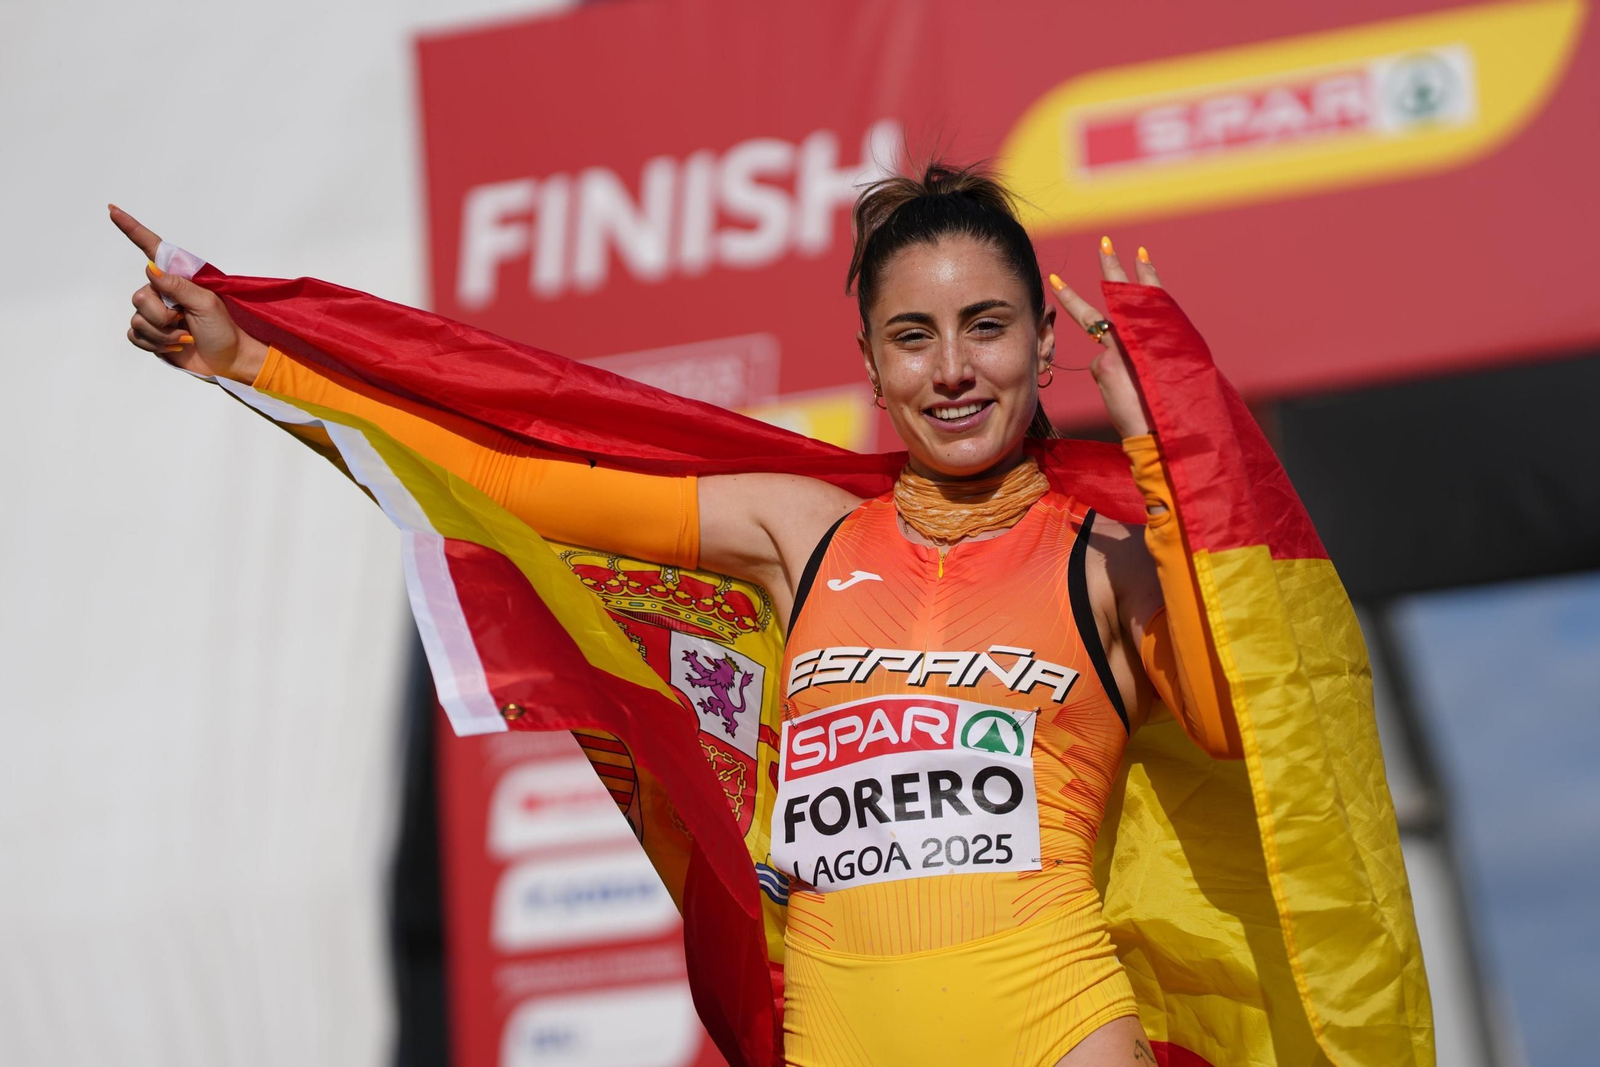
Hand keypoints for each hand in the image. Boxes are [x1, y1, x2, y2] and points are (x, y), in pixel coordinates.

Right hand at [110, 206, 267, 382]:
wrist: (229, 360)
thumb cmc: (224, 328)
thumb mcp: (207, 304)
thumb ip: (179, 286)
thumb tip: (151, 269)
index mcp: (178, 279)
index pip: (152, 250)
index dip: (132, 230)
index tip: (113, 211)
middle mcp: (163, 292)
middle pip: (140, 297)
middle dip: (163, 316)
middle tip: (187, 321)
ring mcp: (156, 314)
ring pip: (138, 319)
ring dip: (163, 334)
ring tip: (186, 336)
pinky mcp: (151, 334)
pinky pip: (135, 335)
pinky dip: (155, 344)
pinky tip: (176, 345)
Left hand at [1047, 238, 1162, 439]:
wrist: (1160, 429)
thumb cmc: (1164, 407)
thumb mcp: (1159, 373)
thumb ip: (1136, 353)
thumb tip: (1102, 353)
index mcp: (1160, 335)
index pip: (1151, 297)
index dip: (1145, 274)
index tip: (1139, 252)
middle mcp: (1140, 335)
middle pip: (1121, 295)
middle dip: (1111, 266)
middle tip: (1104, 242)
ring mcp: (1120, 346)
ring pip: (1100, 331)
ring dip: (1075, 301)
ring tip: (1056, 279)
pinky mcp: (1103, 362)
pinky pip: (1099, 365)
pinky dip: (1107, 377)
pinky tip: (1120, 392)